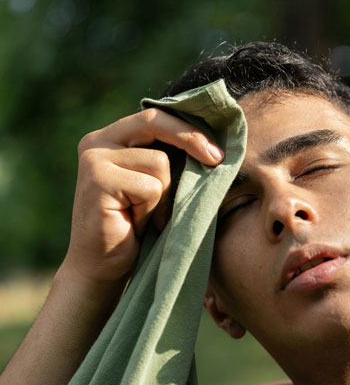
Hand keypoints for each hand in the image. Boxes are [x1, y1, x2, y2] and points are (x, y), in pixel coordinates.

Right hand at [61, 108, 224, 286]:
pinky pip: (150, 187)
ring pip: (159, 163)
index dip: (190, 129)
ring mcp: (94, 159)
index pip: (157, 116)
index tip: (219, 151)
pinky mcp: (97, 180)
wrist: (102, 268)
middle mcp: (98, 141)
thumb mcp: (157, 185)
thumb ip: (171, 159)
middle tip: (217, 160)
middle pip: (155, 122)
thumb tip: (216, 145)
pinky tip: (135, 224)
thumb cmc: (137, 227)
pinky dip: (152, 210)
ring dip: (164, 196)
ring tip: (145, 215)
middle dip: (192, 139)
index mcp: (113, 137)